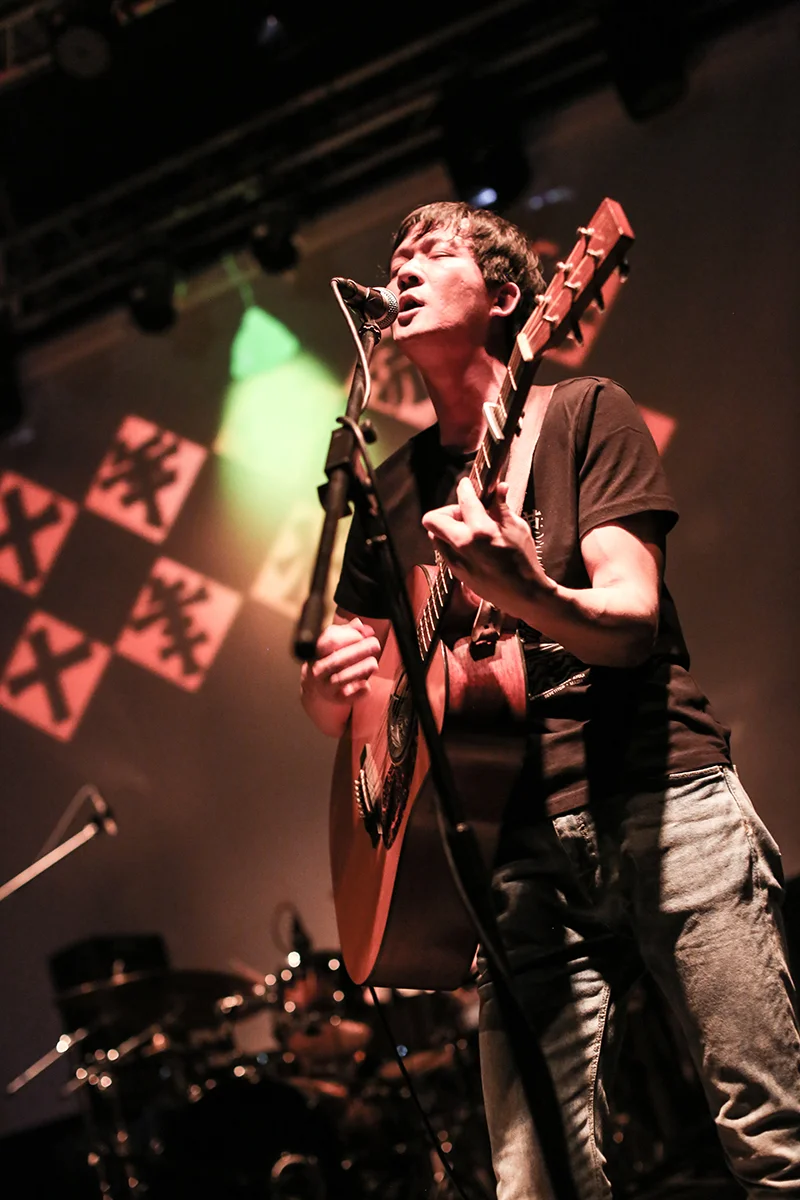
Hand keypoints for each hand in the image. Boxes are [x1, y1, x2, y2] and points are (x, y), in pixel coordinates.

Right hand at [300, 616, 381, 704]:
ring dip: (360, 670)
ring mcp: (325, 686)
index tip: (361, 634)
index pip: (328, 642)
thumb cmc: (328, 660)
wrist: (316, 688)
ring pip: (341, 679)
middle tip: (375, 644)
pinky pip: (347, 697)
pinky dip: (358, 691)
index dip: (347, 636)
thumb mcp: (334, 643)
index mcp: (315, 653)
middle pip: (336, 660)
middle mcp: (317, 670)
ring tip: (373, 663)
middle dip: (358, 651)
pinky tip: (366, 685)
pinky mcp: (336, 699)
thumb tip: (363, 627)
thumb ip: (348, 632)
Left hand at [421, 477, 552, 617]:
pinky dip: (452, 543)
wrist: (523, 595)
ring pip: (434, 536)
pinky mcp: (456, 572)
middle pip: (432, 519)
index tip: (467, 485)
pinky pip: (443, 551)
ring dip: (447, 527)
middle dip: (447, 511)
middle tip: (465, 513)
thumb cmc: (524, 561)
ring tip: (468, 529)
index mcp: (480, 530)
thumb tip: (500, 488)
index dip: (465, 488)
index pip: (464, 500)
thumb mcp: (517, 528)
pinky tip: (471, 545)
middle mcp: (462, 545)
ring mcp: (456, 561)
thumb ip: (502, 507)